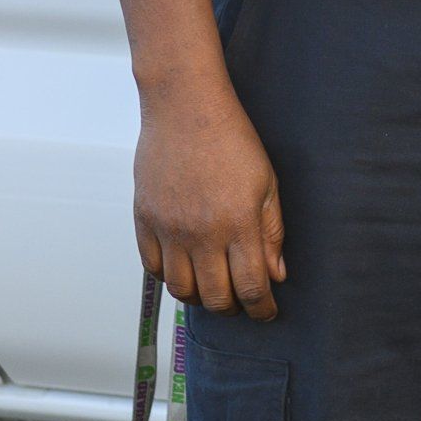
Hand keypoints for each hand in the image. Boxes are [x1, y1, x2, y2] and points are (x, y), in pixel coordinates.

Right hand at [134, 81, 286, 319]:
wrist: (185, 107)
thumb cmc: (232, 139)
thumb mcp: (267, 183)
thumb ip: (272, 232)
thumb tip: (276, 275)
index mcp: (238, 223)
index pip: (250, 287)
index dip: (261, 308)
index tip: (267, 312)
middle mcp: (201, 233)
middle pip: (215, 298)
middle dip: (234, 308)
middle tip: (242, 301)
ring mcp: (169, 229)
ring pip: (182, 290)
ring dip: (201, 297)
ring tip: (214, 287)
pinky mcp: (145, 220)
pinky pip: (154, 268)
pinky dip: (171, 278)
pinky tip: (187, 268)